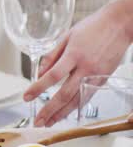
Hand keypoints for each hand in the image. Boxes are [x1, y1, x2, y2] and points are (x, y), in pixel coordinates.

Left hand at [25, 0, 132, 126]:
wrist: (120, 25)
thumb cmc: (93, 27)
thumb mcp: (67, 36)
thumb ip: (52, 56)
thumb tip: (39, 73)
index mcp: (74, 55)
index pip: (52, 76)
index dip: (38, 89)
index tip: (26, 97)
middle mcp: (86, 68)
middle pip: (65, 94)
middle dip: (49, 110)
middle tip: (37, 121)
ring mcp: (97, 75)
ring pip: (78, 100)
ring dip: (62, 113)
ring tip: (49, 122)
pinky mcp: (104, 79)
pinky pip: (88, 96)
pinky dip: (76, 107)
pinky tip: (67, 113)